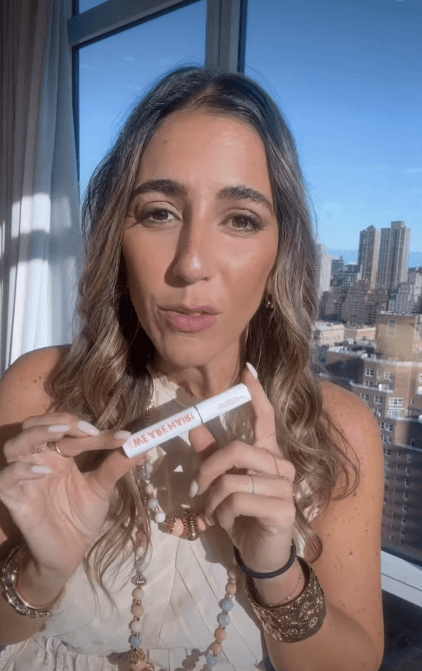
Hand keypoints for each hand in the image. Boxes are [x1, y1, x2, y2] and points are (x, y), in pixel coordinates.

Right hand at [0, 413, 140, 577]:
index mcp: (60, 456)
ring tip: (62, 436)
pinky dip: (20, 470)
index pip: (68, 430)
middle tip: (86, 430)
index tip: (122, 437)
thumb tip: (141, 445)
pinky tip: (43, 471)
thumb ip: (116, 466)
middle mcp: (39, 461)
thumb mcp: (102, 489)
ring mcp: (24, 480)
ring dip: (36, 435)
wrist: (69, 553)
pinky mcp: (14, 500)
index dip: (91, 429)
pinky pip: (5, 479)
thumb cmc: (81, 518)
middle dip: (57, 420)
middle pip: (34, 425)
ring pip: (14, 445)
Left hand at [189, 366, 295, 573]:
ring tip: (212, 512)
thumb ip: (211, 454)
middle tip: (197, 488)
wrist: (261, 553)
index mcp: (267, 453)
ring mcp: (285, 488)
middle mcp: (280, 465)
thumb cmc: (243, 513)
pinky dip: (222, 514)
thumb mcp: (223, 482)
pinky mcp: (282, 510)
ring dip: (212, 500)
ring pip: (233, 479)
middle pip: (238, 449)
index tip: (247, 370)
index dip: (256, 394)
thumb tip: (193, 425)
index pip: (265, 417)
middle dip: (208, 468)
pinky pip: (238, 502)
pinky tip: (225, 523)